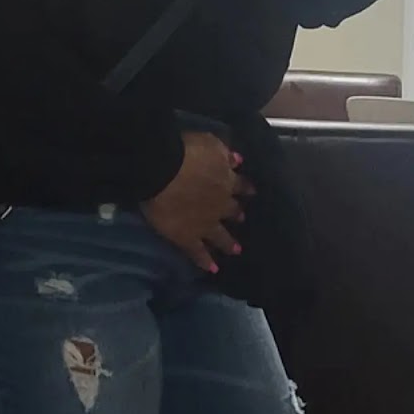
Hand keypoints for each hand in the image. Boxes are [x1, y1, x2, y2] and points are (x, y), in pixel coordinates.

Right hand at [142, 131, 249, 274]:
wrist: (162, 171)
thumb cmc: (186, 152)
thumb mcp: (211, 144)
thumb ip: (225, 154)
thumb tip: (238, 161)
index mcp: (226, 180)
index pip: (240, 185)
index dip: (245, 188)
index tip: (251, 192)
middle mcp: (220, 205)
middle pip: (231, 211)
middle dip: (237, 214)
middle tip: (242, 219)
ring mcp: (205, 224)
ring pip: (220, 236)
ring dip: (228, 243)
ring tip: (236, 250)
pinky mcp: (187, 237)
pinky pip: (197, 252)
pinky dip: (205, 261)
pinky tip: (212, 269)